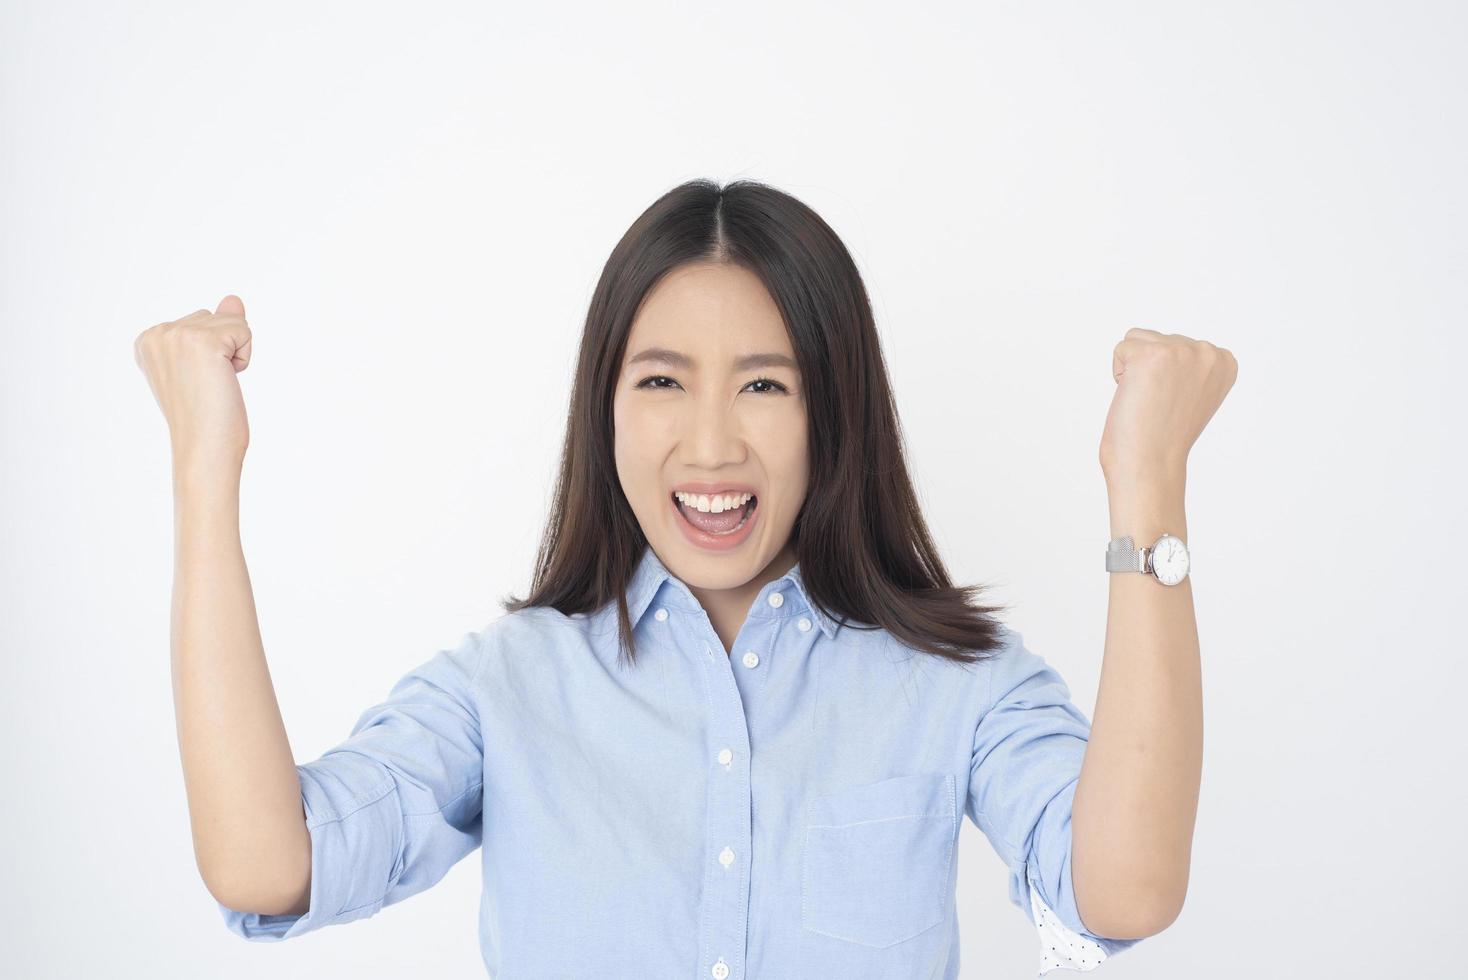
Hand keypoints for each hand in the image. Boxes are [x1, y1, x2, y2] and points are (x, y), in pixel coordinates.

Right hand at [134, 295, 253, 465]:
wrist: (204, 447)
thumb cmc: (205, 415)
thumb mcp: (205, 364)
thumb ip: (214, 327)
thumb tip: (233, 298)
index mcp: (148, 340)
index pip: (200, 322)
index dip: (211, 353)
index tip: (196, 381)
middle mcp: (157, 333)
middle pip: (214, 317)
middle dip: (223, 350)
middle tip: (208, 385)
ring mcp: (177, 335)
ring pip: (231, 321)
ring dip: (234, 354)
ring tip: (215, 383)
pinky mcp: (203, 341)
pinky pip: (244, 329)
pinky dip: (244, 357)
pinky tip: (225, 380)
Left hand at [1099, 327, 1236, 485]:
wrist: (1151, 463)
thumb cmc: (1165, 436)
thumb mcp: (1194, 393)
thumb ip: (1191, 366)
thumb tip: (1178, 349)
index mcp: (1225, 361)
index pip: (1177, 343)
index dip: (1165, 374)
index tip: (1174, 401)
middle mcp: (1208, 352)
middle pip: (1156, 339)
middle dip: (1148, 371)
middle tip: (1158, 405)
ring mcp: (1182, 351)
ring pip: (1137, 339)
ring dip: (1133, 370)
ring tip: (1147, 399)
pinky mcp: (1152, 355)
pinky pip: (1120, 349)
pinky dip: (1119, 374)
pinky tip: (1135, 398)